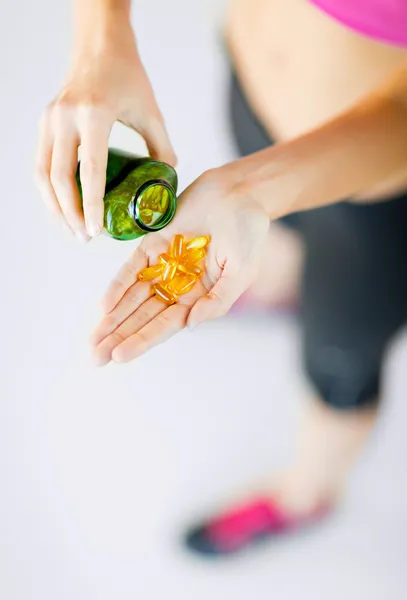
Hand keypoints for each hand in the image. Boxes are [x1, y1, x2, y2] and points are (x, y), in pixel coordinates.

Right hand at [35, 22, 175, 240]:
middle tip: (84, 237)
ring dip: (54, 206)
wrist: (99, 45)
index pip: (90, 170)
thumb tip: (167, 180)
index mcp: (94, 114)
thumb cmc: (127, 76)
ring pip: (42, 174)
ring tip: (72, 229)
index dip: (92, 204)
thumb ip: (161, 147)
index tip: (96, 230)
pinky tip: (62, 206)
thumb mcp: (150, 111)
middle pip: (59, 178)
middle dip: (70, 213)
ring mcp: (50, 119)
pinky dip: (49, 189)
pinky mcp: (44, 122)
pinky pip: (41, 163)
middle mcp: (65, 117)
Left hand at [90, 168, 269, 365]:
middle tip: (96, 357)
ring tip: (93, 340)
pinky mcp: (152, 244)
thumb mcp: (242, 272)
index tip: (120, 356)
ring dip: (113, 317)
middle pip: (143, 317)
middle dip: (119, 336)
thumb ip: (218, 301)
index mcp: (199, 298)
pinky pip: (131, 268)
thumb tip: (191, 325)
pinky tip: (104, 305)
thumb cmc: (248, 233)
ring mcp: (163, 265)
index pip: (166, 325)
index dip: (143, 340)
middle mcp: (178, 286)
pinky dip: (118, 286)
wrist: (239, 192)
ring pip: (133, 297)